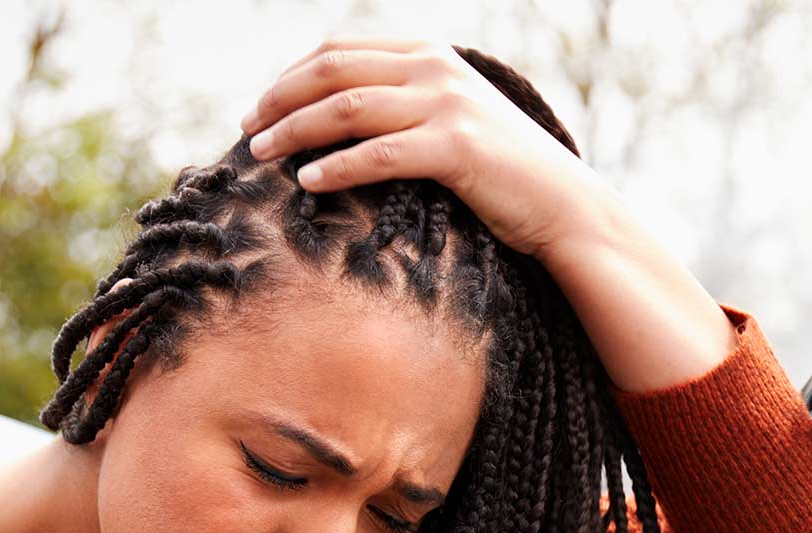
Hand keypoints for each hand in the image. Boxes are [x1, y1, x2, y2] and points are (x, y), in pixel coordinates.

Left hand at [239, 37, 607, 263]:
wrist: (564, 205)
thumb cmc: (502, 173)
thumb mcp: (450, 119)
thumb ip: (403, 103)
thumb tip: (332, 118)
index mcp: (428, 54)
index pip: (338, 50)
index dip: (289, 76)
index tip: (260, 108)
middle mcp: (435, 68)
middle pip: (332, 72)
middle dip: (279, 100)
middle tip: (247, 131)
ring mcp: (446, 104)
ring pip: (346, 109)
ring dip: (294, 131)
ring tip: (262, 156)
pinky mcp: (456, 147)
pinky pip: (378, 153)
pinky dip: (335, 167)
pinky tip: (307, 181)